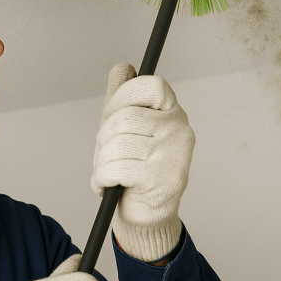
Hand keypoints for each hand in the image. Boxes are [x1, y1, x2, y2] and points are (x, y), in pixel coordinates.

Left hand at [91, 63, 194, 261]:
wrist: (147, 214)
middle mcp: (179, 129)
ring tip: (106, 172)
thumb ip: (124, 97)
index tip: (113, 116)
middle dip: (103, 138)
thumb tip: (123, 67)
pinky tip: (105, 185)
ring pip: (117, 143)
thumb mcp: (127, 127)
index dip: (124, 96)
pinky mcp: (161, 178)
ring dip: (101, 161)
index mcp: (173, 112)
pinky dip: (101, 178)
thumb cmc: (135, 165)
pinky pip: (116, 167)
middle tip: (105, 154)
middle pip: (124, 117)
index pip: (151, 85)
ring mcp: (173, 154)